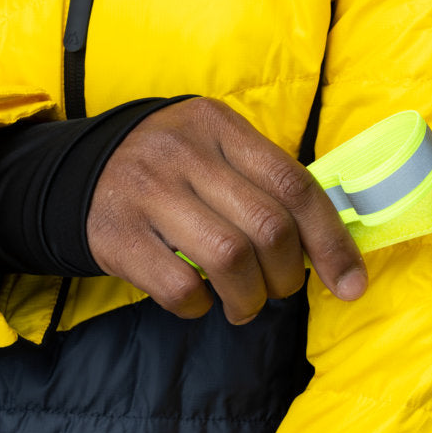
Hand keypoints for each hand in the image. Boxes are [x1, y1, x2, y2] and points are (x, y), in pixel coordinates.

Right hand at [86, 97, 366, 323]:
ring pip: (229, 259)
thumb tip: (330, 248)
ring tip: (243, 304)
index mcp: (219, 126)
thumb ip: (265, 183)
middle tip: (278, 289)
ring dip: (249, 298)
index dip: (331, 240)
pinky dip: (202, 306)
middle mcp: (183, 153)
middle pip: (268, 227)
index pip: (294, 183)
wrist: (80, 173)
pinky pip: (180, 287)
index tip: (351, 283)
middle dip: (287, 276)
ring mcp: (146, 192)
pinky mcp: (118, 235)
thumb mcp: (215, 151)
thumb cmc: (171, 169)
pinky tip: (200, 300)